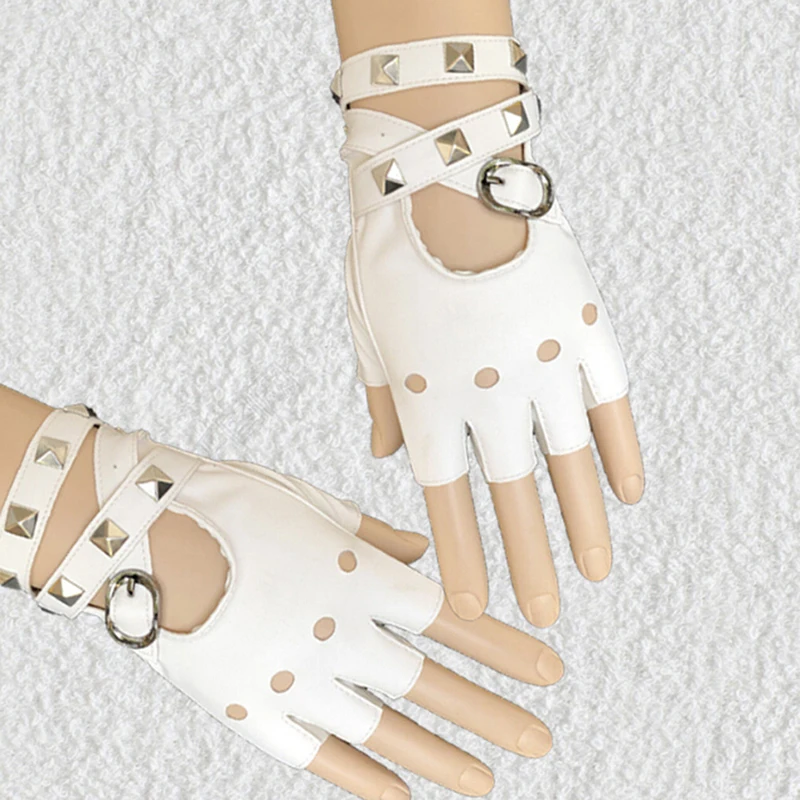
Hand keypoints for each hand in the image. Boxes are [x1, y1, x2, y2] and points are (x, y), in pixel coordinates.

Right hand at [2, 405, 561, 798]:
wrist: (142, 534)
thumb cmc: (230, 504)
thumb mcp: (312, 503)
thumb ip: (375, 534)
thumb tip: (423, 551)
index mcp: (358, 576)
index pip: (452, 619)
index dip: (505, 647)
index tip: (550, 670)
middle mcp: (341, 633)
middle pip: (432, 682)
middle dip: (492, 712)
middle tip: (542, 738)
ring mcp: (298, 678)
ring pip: (387, 730)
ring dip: (443, 757)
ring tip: (490, 781)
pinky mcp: (254, 711)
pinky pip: (319, 755)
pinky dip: (364, 779)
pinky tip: (403, 799)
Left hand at [335, 35, 644, 624]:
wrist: (442, 169)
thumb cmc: (390, 250)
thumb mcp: (368, 328)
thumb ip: (383, 400)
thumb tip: (390, 459)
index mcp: (429, 396)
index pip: (447, 500)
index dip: (463, 557)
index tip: (474, 607)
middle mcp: (489, 393)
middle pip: (512, 497)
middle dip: (527, 562)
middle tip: (545, 619)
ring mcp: (544, 362)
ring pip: (569, 462)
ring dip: (583, 524)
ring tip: (596, 574)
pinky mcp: (585, 328)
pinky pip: (611, 403)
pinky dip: (622, 450)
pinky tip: (632, 496)